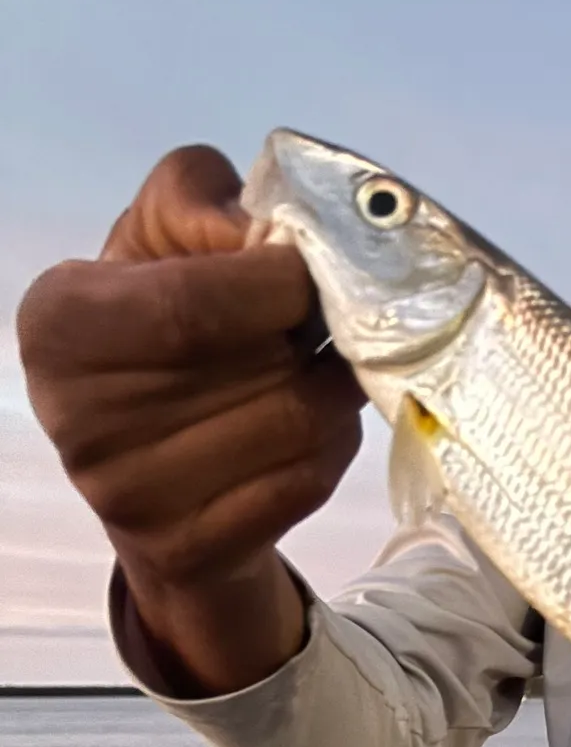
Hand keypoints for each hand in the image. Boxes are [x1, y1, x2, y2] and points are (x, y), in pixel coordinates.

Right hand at [16, 146, 365, 693]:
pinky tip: (313, 425)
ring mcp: (134, 498)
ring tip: (320, 369)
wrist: (156, 463)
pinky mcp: (191, 549)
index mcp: (59, 326)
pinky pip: (308, 481)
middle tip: (335, 320)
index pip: (192, 305)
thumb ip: (199, 198)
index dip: (278, 284)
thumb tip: (264, 227)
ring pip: (300, 425)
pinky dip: (334, 444)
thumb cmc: (164, 328)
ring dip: (336, 389)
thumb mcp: (159, 240)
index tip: (309, 271)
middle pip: (262, 369)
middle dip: (319, 338)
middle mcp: (81, 419)